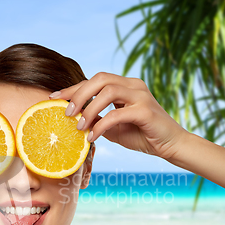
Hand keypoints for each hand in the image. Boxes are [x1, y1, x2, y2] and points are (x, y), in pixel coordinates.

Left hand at [51, 72, 188, 160]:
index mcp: (125, 85)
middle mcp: (133, 85)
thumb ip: (97, 119)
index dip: (73, 88)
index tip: (54, 98)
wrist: (170, 146)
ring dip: (89, 108)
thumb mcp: (113, 127)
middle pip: (100, 78)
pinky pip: (118, 113)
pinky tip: (92, 137)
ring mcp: (141, 95)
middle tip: (67, 112)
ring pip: (108, 91)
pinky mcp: (146, 111)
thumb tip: (73, 118)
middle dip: (79, 93)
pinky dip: (102, 125)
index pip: (94, 81)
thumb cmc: (141, 135)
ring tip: (79, 126)